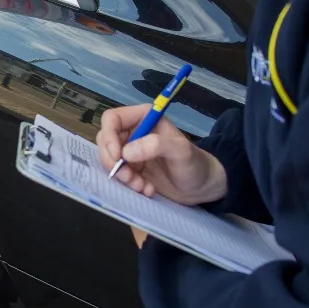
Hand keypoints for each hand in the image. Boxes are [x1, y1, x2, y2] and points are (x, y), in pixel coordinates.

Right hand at [96, 105, 226, 204]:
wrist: (203, 187)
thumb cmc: (195, 164)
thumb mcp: (181, 152)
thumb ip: (156, 145)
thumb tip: (126, 152)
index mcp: (144, 118)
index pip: (112, 119)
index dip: (109, 136)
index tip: (117, 156)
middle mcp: (134, 133)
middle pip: (105, 141)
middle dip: (114, 162)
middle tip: (129, 177)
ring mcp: (131, 152)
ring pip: (110, 161)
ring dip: (122, 176)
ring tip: (142, 186)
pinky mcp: (132, 169)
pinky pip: (118, 175)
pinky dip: (128, 185)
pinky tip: (147, 189)